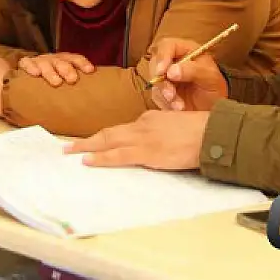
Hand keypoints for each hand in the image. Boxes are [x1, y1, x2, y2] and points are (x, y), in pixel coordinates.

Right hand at [18, 52, 93, 86]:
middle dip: (67, 69)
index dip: (83, 63)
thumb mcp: (63, 84)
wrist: (28, 81)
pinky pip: (27, 63)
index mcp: (64, 62)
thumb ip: (73, 91)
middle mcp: (53, 60)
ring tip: (56, 82)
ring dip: (51, 72)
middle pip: (61, 61)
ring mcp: (39, 61)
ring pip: (45, 63)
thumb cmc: (52, 85)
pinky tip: (35, 73)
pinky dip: (31, 67)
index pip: (75, 59)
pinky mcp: (25, 64)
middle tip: (72, 79)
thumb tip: (88, 110)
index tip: (90, 70)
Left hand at [64, 110, 208, 169]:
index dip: (105, 137)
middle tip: (67, 147)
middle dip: (87, 140)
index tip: (93, 142)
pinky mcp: (148, 152)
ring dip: (86, 147)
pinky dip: (101, 157)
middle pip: (109, 132)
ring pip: (108, 141)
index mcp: (150, 118)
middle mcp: (143, 125)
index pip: (123, 129)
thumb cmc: (201, 131)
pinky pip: (118, 155)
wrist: (212, 133)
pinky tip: (89, 160)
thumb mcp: (176, 126)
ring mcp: (143, 138)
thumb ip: (162, 132)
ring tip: (69, 153)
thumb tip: (155, 143)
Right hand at [147, 38, 227, 111]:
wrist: (214, 108)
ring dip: (164, 94)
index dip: (162, 56)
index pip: (167, 45)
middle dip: (161, 80)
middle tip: (170, 94)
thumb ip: (193, 70)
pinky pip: (156, 95)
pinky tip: (178, 108)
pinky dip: (165, 103)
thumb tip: (171, 71)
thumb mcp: (210, 77)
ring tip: (180, 106)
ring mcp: (166, 76)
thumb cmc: (214, 88)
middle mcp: (173, 60)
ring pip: (154, 80)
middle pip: (155, 62)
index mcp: (186, 50)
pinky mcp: (162, 90)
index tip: (162, 72)